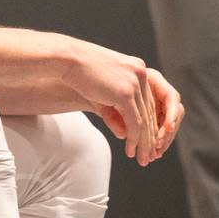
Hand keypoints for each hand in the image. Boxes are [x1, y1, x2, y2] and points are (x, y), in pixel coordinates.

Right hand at [78, 48, 181, 165]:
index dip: (149, 124)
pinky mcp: (126, 93)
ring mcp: (135, 82)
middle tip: (149, 156)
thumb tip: (124, 134)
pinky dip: (135, 138)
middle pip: (150, 111)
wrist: (67, 59)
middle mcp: (140, 74)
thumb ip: (114, 113)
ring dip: (144, 142)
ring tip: (143, 158)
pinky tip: (132, 150)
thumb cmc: (79, 73)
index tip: (147, 142)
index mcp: (137, 69)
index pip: (148, 102)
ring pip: (145, 119)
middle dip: (150, 137)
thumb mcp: (101, 94)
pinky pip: (135, 121)